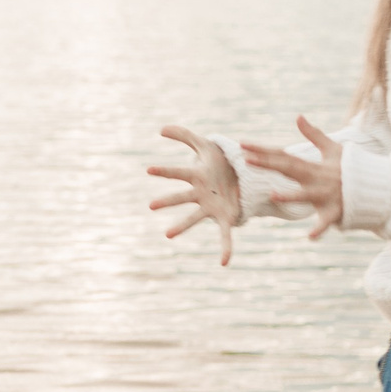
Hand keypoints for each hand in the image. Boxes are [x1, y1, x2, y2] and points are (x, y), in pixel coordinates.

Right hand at [148, 125, 240, 264]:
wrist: (241, 177)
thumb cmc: (219, 161)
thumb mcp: (205, 145)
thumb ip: (185, 135)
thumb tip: (161, 128)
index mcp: (196, 176)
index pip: (178, 172)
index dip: (165, 171)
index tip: (149, 169)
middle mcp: (200, 194)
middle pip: (181, 197)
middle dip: (167, 200)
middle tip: (151, 205)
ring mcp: (211, 207)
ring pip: (194, 218)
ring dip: (181, 226)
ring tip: (167, 235)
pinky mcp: (226, 218)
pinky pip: (225, 235)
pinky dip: (225, 248)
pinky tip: (223, 262)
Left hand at [240, 115, 343, 239]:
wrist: (375, 187)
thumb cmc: (350, 169)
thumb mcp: (333, 149)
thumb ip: (313, 135)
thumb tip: (298, 116)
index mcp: (312, 166)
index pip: (284, 156)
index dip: (264, 151)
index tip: (243, 145)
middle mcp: (316, 179)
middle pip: (289, 169)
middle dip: (269, 164)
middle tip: (247, 159)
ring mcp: (325, 195)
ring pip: (306, 196)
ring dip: (291, 196)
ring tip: (273, 195)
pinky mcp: (335, 212)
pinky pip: (325, 222)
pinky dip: (319, 229)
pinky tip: (309, 236)